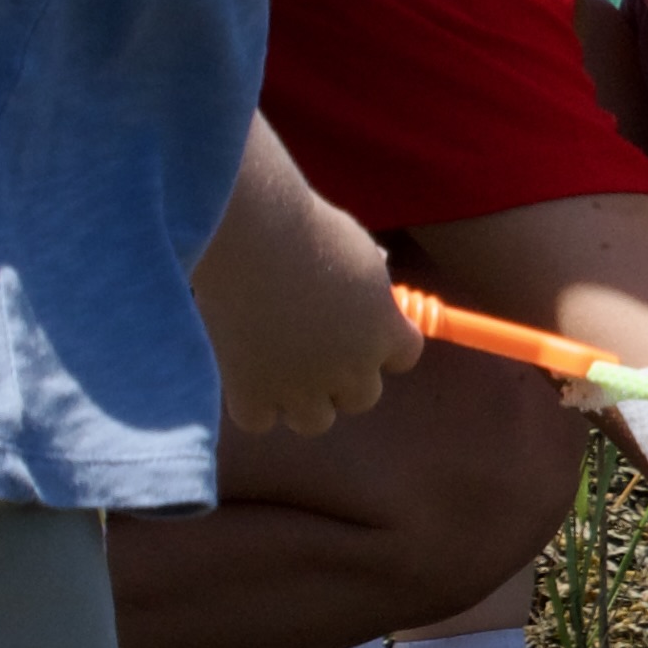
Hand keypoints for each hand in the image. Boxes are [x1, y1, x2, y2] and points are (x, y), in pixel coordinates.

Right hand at [190, 155, 418, 436]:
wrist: (248, 235)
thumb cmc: (303, 228)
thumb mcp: (355, 247)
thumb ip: (369, 276)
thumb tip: (376, 277)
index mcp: (385, 331)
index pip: (405, 356)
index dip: (383, 345)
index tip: (362, 330)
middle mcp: (352, 367)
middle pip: (362, 397)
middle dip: (343, 377)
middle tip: (314, 348)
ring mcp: (303, 387)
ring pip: (315, 420)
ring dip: (302, 399)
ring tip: (277, 364)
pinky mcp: (253, 395)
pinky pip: (259, 419)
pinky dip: (251, 401)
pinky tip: (242, 371)